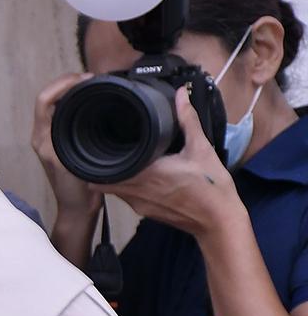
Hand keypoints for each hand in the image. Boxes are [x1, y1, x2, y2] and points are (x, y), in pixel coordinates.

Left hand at [32, 71, 104, 229]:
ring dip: (71, 90)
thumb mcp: (73, 162)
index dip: (62, 84)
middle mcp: (42, 135)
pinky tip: (91, 100)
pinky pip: (63, 112)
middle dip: (67, 82)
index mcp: (43, 138)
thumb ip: (69, 139)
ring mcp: (49, 137)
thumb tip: (77, 113)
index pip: (44, 100)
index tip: (84, 79)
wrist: (77, 208)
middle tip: (90, 77)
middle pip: (48, 96)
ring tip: (92, 84)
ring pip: (55, 103)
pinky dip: (75, 100)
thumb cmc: (75, 190)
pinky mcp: (58, 140)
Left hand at [105, 87, 250, 242]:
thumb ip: (188, 120)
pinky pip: (127, 197)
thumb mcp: (201, 149)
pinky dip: (127, 186)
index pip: (103, 171)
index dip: (96, 158)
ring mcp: (138, 205)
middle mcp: (135, 192)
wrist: (219, 221)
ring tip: (122, 159)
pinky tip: (139, 174)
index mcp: (144, 175)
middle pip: (102, 181)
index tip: (97, 144)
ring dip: (115, 176)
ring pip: (114, 190)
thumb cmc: (212, 187)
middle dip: (103, 166)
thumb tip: (180, 95)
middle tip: (107, 149)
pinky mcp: (145, 212)